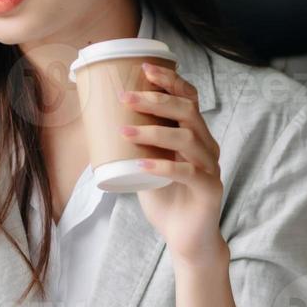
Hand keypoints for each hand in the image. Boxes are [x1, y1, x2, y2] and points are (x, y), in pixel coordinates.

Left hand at [118, 62, 224, 263]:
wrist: (185, 238)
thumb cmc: (164, 199)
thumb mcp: (144, 165)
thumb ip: (133, 145)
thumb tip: (96, 122)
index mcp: (194, 135)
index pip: (188, 99)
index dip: (171, 81)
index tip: (145, 68)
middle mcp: (206, 146)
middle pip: (188, 112)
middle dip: (155, 100)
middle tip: (124, 96)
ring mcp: (210, 167)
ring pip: (188, 138)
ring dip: (154, 131)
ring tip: (125, 130)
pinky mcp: (210, 189)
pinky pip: (189, 173)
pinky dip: (164, 167)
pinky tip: (142, 164)